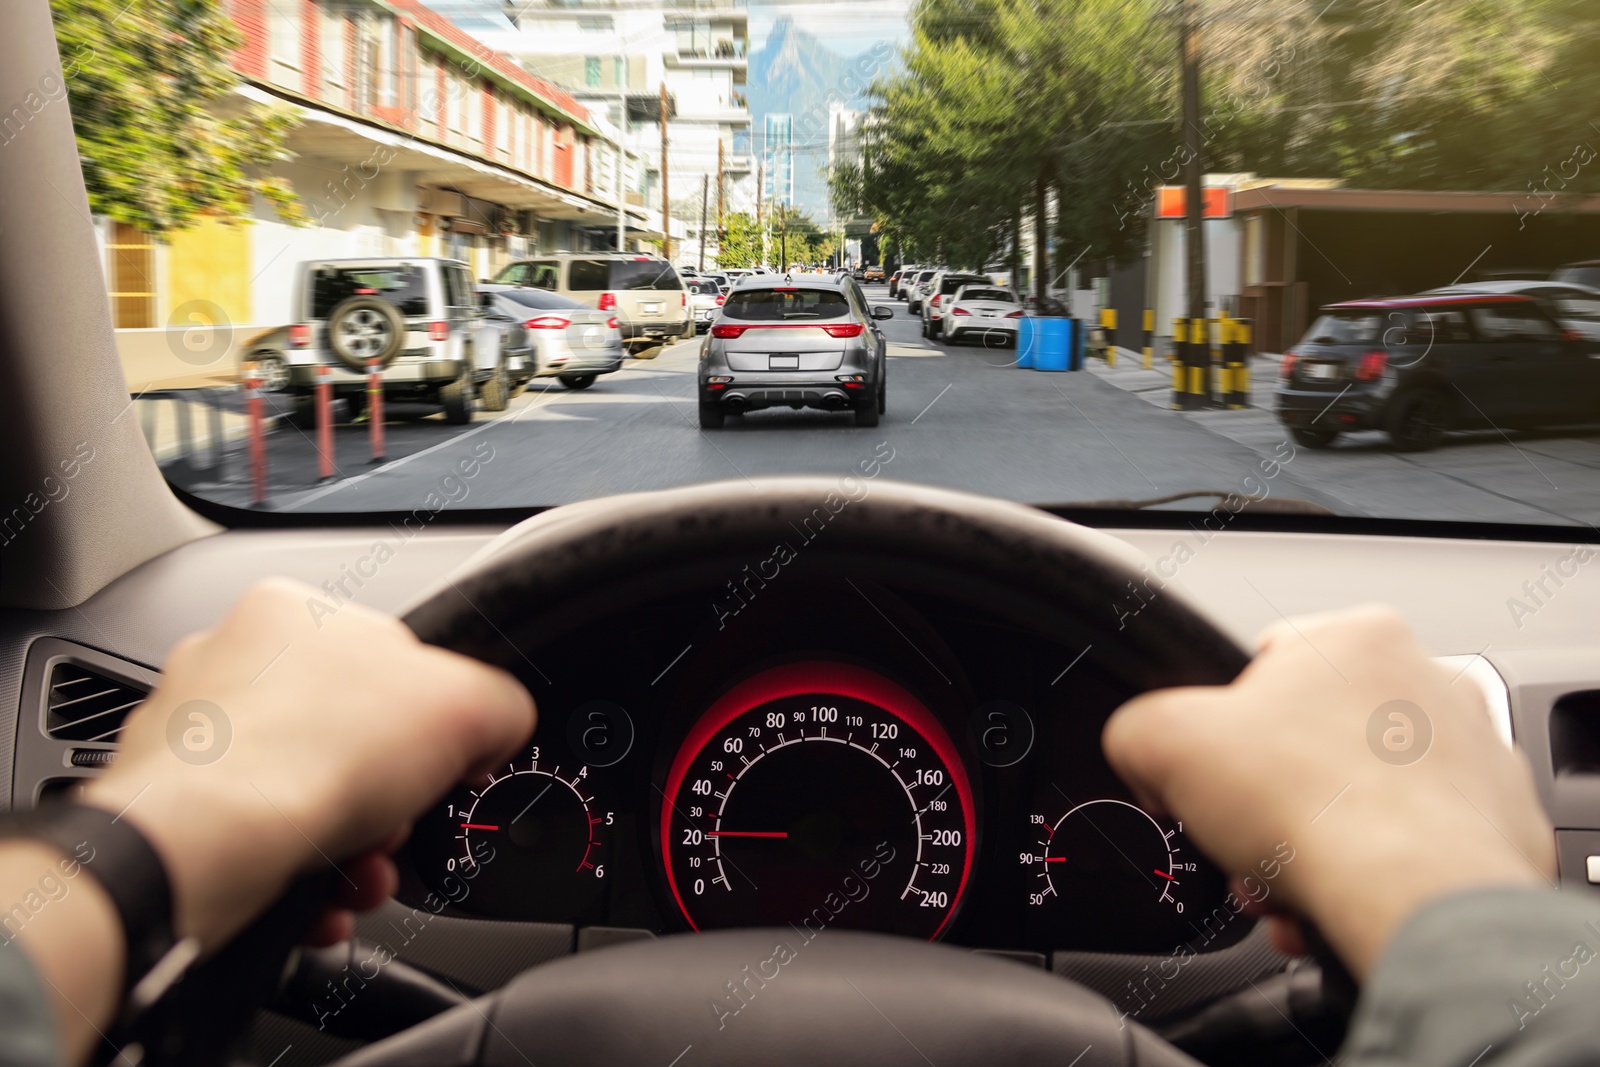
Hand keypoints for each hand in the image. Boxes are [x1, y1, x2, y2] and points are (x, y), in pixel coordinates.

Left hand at [81, 578, 535, 953]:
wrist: (199, 850)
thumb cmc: (303, 757)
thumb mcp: (469, 705)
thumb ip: (504, 704)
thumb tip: (498, 728)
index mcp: (293, 610)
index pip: (393, 658)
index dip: (433, 720)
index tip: (445, 762)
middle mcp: (230, 663)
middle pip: (351, 738)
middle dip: (390, 799)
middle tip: (400, 823)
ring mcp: (193, 739)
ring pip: (307, 799)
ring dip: (353, 848)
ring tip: (363, 873)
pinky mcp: (171, 813)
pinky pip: (260, 845)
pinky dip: (301, 880)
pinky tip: (322, 899)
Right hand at [1103, 605, 1552, 978]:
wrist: (1416, 898)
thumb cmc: (1316, 807)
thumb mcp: (1161, 740)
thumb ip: (1135, 727)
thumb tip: (1139, 747)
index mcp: (1357, 636)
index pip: (1262, 668)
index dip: (1220, 730)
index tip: (1212, 776)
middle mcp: (1428, 681)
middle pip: (1311, 741)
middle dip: (1269, 801)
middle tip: (1246, 839)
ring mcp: (1472, 754)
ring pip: (1360, 798)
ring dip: (1312, 844)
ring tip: (1286, 884)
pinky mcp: (1500, 824)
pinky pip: (1412, 847)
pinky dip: (1369, 877)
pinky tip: (1335, 903)